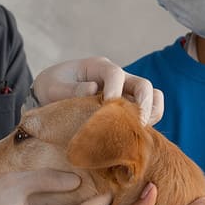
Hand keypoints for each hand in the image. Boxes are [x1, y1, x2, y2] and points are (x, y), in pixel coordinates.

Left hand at [33, 57, 164, 124]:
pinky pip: (149, 112)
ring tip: (139, 131)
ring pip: (153, 98)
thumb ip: (69, 89)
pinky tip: (134, 137)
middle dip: (143, 104)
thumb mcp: (52, 86)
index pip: (115, 74)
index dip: (114, 90)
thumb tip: (93, 89)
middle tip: (136, 124)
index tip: (106, 107)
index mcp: (98, 67)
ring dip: (151, 114)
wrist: (52, 95)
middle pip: (143, 85)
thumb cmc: (51, 88)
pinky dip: (148, 122)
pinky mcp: (127, 108)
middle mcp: (118, 78)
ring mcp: (126, 92)